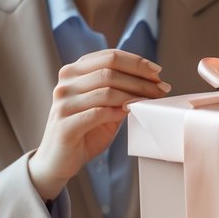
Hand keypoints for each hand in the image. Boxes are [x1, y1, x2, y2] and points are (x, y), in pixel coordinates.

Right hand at [30, 50, 169, 199]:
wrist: (57, 161)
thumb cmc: (84, 132)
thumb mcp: (103, 107)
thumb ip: (120, 92)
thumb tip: (152, 82)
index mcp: (73, 72)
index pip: (109, 56)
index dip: (136, 62)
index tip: (157, 72)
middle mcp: (65, 83)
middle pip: (109, 70)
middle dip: (140, 79)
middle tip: (161, 89)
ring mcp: (63, 103)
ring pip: (106, 90)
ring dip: (135, 95)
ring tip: (152, 102)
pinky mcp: (65, 125)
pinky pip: (98, 113)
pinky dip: (119, 111)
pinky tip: (131, 113)